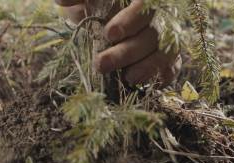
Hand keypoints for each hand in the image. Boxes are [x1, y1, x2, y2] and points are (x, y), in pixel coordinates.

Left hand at [56, 0, 179, 85]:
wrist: (105, 22)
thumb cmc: (98, 6)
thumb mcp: (87, 1)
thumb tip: (61, 0)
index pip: (145, 5)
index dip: (131, 20)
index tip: (109, 34)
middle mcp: (160, 16)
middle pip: (153, 34)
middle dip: (127, 52)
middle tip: (101, 64)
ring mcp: (167, 37)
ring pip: (166, 53)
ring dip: (147, 68)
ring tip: (126, 79)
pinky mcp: (169, 57)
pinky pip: (172, 68)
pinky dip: (160, 78)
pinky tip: (142, 84)